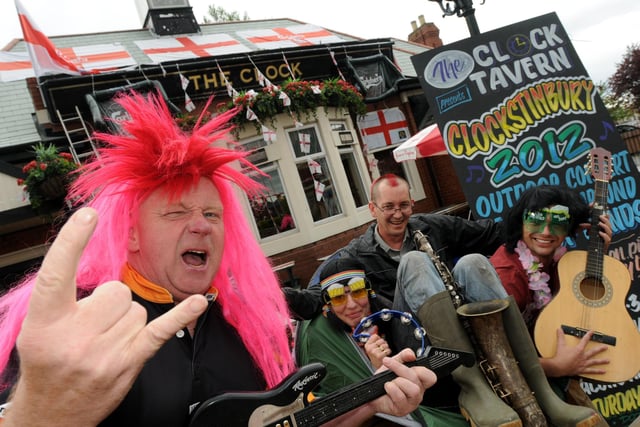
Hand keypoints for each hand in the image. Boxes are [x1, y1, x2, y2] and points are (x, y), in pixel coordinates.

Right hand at [4, 208, 207, 426]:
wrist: (53, 414)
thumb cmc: (48, 363)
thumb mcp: (38, 327)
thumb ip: (62, 298)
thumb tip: (98, 271)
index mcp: (45, 322)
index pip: (57, 272)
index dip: (72, 241)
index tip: (89, 216)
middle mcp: (75, 336)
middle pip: (115, 290)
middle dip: (109, 303)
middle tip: (92, 326)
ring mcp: (105, 351)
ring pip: (136, 308)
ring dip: (125, 320)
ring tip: (104, 341)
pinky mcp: (130, 361)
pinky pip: (161, 330)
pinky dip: (181, 315)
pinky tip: (196, 302)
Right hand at [364, 334, 391, 369]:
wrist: (380, 369)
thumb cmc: (378, 357)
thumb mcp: (374, 346)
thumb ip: (374, 337)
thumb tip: (375, 327)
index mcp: (367, 345)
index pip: (375, 336)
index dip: (379, 340)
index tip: (378, 345)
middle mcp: (369, 349)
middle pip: (380, 340)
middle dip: (383, 344)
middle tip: (381, 350)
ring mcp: (374, 352)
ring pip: (384, 344)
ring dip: (386, 348)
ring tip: (383, 353)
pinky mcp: (379, 356)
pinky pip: (387, 349)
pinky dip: (388, 352)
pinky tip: (385, 356)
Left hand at [369, 348, 435, 415]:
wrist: (371, 392)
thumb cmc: (384, 380)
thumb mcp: (394, 363)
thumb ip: (403, 356)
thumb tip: (411, 354)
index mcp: (419, 382)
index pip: (430, 377)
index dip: (421, 369)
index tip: (408, 364)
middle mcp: (418, 393)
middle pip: (417, 379)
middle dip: (401, 369)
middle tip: (390, 367)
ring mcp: (411, 403)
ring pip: (413, 389)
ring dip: (398, 382)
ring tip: (390, 382)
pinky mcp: (402, 409)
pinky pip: (400, 397)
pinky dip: (391, 389)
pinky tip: (387, 388)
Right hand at [542, 328, 608, 377]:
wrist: (559, 367)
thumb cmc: (560, 356)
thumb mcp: (560, 345)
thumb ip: (560, 337)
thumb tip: (559, 329)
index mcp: (578, 350)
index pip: (584, 340)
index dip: (588, 335)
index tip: (592, 332)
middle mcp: (583, 356)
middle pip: (593, 352)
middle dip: (600, 349)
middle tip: (606, 347)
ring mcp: (583, 363)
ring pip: (594, 362)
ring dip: (602, 361)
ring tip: (608, 360)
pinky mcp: (582, 370)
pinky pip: (591, 371)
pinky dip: (597, 371)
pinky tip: (603, 371)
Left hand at [579, 214, 611, 250]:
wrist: (594, 253)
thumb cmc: (593, 243)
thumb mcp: (589, 232)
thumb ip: (587, 228)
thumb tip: (581, 224)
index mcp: (605, 230)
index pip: (608, 223)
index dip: (607, 218)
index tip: (604, 213)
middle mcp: (607, 234)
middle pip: (610, 226)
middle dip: (605, 220)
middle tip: (600, 217)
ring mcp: (607, 239)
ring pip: (610, 232)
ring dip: (605, 227)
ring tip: (599, 223)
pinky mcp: (606, 244)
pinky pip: (607, 239)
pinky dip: (604, 235)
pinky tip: (600, 233)